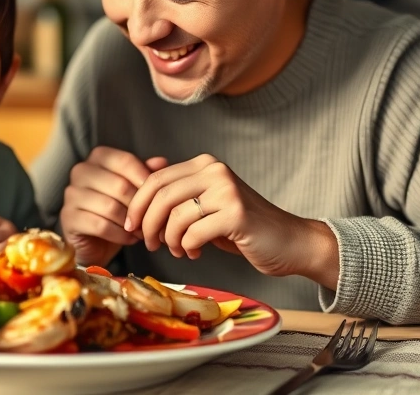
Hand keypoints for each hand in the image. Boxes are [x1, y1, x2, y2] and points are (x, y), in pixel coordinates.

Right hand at [59, 146, 167, 266]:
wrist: (96, 240)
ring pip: (110, 207)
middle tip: (152, 219)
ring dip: (131, 222)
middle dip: (139, 206)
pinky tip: (130, 239)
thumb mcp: (134, 189)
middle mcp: (80, 171)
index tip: (159, 196)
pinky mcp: (68, 217)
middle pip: (119, 185)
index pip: (125, 161)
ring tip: (143, 231)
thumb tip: (162, 162)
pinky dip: (120, 235)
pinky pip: (100, 225)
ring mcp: (71, 194)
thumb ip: (146, 173)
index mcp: (97, 157)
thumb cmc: (118, 209)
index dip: (145, 179)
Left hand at [124, 154, 338, 286]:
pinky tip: (195, 253)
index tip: (130, 225)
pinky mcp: (236, 214)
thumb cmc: (242, 228)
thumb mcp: (205, 206)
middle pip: (160, 195)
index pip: (155, 179)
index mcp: (204, 165)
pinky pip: (193, 233)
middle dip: (147, 223)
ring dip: (169, 240)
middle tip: (149, 243)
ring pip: (175, 216)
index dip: (137, 204)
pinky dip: (187, 248)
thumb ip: (177, 198)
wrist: (289, 242)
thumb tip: (135, 202)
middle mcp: (215, 171)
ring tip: (178, 250)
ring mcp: (227, 191)